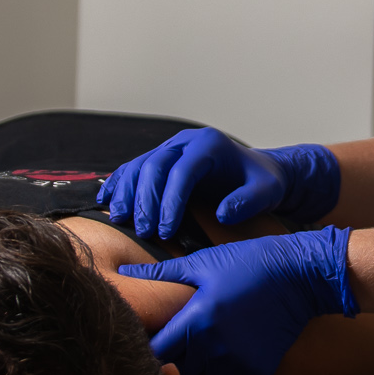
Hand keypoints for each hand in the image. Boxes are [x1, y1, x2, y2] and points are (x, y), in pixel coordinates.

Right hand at [97, 128, 341, 238]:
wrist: (256, 171)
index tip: (166, 230)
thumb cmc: (261, 182)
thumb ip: (248, 201)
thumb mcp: (266, 191)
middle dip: (145, 200)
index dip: (170, 201)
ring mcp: (170, 148)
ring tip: (120, 219)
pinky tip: (106, 201)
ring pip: (139, 165)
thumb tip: (223, 214)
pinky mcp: (160, 159)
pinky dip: (119, 183)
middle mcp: (186, 142)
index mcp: (209, 145)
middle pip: (155, 165)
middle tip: (144, 232)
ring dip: (126, 192)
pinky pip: (134, 168)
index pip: (182, 170)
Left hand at [119, 227, 355, 374]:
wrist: (299, 277)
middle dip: (165, 364)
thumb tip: (123, 272)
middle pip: (173, 373)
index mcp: (197, 321)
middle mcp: (215, 349)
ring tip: (188, 353)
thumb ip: (161, 274)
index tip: (141, 341)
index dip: (144, 348)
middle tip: (163, 349)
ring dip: (188, 373)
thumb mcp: (202, 263)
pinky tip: (213, 358)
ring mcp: (237, 364)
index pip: (155, 352)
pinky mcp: (254, 372)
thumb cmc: (248, 264)